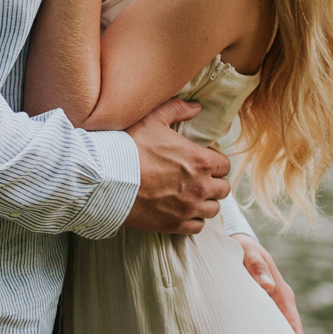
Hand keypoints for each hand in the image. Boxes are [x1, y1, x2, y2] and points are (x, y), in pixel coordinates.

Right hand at [124, 99, 230, 234]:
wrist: (108, 179)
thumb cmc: (130, 147)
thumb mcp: (153, 119)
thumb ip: (178, 109)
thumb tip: (197, 107)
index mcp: (201, 161)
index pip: (225, 165)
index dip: (214, 162)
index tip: (202, 162)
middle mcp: (201, 186)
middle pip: (223, 189)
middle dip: (213, 183)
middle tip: (197, 179)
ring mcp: (189, 208)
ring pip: (213, 209)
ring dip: (205, 202)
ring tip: (190, 196)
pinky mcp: (176, 225)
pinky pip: (198, 226)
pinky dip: (193, 219)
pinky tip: (181, 210)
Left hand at [233, 237, 308, 333]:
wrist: (236, 242)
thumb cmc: (242, 249)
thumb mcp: (249, 254)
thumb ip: (257, 268)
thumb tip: (267, 286)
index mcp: (281, 293)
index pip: (293, 326)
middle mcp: (279, 302)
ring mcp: (270, 306)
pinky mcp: (259, 308)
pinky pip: (265, 329)